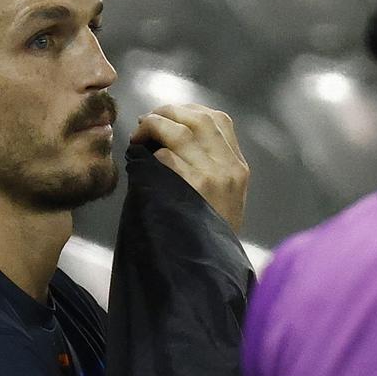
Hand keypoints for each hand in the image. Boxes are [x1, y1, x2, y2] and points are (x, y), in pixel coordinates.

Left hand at [133, 104, 249, 230]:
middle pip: (199, 118)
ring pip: (181, 131)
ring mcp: (214, 176)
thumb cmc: (210, 234)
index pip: (220, 119)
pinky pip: (168, 157)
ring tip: (139, 135)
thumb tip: (171, 141)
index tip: (168, 114)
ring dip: (153, 126)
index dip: (189, 110)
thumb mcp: (224, 198)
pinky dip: (152, 154)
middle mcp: (229, 167)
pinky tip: (142, 160)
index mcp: (238, 166)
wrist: (214, 265)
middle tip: (146, 121)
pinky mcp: (195, 187)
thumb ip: (210, 168)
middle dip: (167, 111)